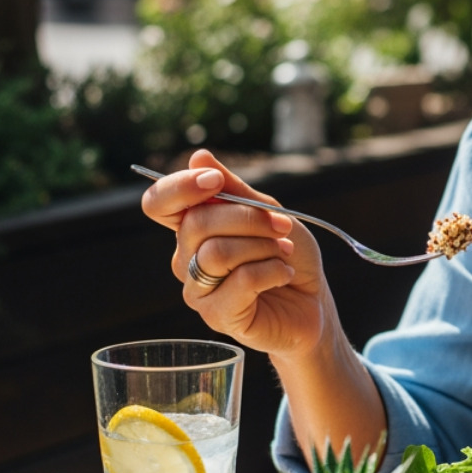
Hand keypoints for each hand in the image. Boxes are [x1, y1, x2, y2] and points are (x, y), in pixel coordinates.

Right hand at [140, 149, 334, 358]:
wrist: (313, 302)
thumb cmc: (288, 254)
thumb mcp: (269, 212)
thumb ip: (234, 189)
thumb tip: (198, 156)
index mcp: (192, 228)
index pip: (158, 203)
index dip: (179, 187)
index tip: (215, 181)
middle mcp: (186, 258)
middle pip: (197, 223)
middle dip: (248, 219)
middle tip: (282, 226)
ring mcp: (197, 289)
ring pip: (217, 253)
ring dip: (263, 247)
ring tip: (284, 253)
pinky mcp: (217, 315)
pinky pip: (240, 281)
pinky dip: (272, 271)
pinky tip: (285, 274)